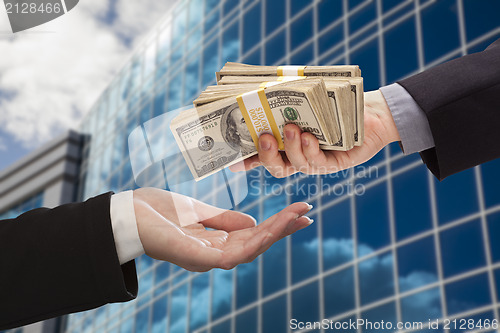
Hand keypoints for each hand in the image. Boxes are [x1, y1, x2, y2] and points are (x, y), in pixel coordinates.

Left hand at [133, 188, 312, 271]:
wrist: (125, 213)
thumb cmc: (157, 212)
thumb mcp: (197, 210)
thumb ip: (223, 219)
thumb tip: (251, 223)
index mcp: (214, 241)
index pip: (253, 235)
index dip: (277, 226)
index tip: (299, 211)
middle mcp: (213, 253)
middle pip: (255, 244)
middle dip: (282, 230)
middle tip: (306, 214)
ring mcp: (205, 257)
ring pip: (248, 251)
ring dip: (273, 235)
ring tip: (295, 218)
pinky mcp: (195, 257)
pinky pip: (229, 256)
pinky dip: (251, 244)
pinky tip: (267, 232)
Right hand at [230, 90, 399, 176]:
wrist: (370, 111)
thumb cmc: (334, 103)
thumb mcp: (307, 99)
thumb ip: (285, 99)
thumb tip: (261, 88)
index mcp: (286, 144)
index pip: (262, 155)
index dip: (247, 161)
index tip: (233, 161)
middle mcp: (297, 156)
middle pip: (275, 166)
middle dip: (265, 155)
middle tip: (264, 137)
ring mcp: (314, 161)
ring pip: (294, 164)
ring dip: (290, 147)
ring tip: (291, 128)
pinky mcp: (333, 164)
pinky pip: (317, 162)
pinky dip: (310, 150)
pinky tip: (309, 137)